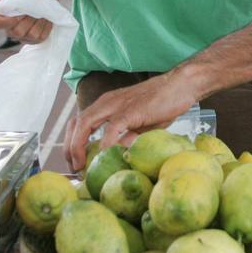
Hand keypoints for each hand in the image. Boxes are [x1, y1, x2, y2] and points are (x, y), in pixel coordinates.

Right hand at [0, 0, 57, 42]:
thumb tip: (18, 5)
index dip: (5, 22)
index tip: (20, 11)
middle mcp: (7, 23)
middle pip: (15, 32)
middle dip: (29, 19)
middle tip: (36, 6)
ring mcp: (20, 33)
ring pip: (31, 36)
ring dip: (40, 22)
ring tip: (43, 10)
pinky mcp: (33, 37)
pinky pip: (41, 38)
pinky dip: (46, 26)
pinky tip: (47, 17)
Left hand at [63, 71, 198, 170]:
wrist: (181, 85)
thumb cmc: (163, 103)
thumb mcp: (140, 124)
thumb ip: (126, 136)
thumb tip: (118, 154)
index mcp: (107, 104)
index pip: (79, 122)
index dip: (72, 141)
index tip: (75, 161)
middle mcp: (106, 102)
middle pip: (76, 124)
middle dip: (70, 147)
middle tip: (74, 167)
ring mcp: (117, 104)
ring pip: (86, 123)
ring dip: (79, 146)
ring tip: (81, 165)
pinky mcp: (130, 110)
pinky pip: (111, 128)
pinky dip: (104, 144)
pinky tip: (103, 158)